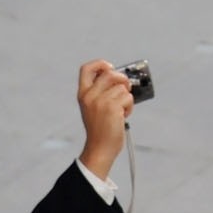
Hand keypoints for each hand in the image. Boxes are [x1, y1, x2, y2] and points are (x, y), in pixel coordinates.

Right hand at [77, 60, 134, 181]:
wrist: (100, 148)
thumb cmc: (101, 128)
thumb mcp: (93, 107)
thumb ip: (101, 92)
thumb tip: (120, 77)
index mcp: (83, 94)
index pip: (86, 68)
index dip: (100, 64)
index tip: (110, 67)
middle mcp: (89, 96)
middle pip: (110, 73)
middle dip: (122, 79)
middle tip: (125, 89)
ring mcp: (100, 101)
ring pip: (123, 87)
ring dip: (127, 98)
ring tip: (121, 111)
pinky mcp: (112, 107)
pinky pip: (128, 97)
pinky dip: (129, 106)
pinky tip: (123, 116)